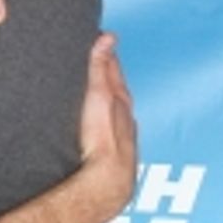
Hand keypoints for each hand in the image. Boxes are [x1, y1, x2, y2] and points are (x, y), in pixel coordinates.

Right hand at [76, 33, 135, 221]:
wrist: (104, 183)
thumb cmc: (102, 142)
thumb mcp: (98, 97)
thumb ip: (99, 69)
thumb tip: (106, 39)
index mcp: (119, 102)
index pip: (114, 72)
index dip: (106, 56)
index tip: (101, 41)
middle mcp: (124, 119)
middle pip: (118, 92)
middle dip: (110, 78)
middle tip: (100, 62)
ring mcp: (121, 139)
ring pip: (117, 114)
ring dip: (109, 103)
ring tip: (99, 94)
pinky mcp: (114, 158)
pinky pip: (113, 134)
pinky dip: (107, 126)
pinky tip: (99, 131)